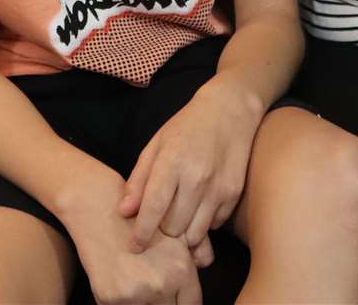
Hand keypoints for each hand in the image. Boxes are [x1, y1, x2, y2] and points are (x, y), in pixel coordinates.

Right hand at [61, 174, 201, 304]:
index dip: (182, 303)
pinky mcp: (110, 299)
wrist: (98, 208)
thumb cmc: (137, 218)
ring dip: (143, 303)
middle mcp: (161, 285)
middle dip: (163, 302)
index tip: (173, 299)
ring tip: (134, 279)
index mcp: (181, 271)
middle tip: (150, 285)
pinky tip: (118, 280)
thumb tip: (204, 267)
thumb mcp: (174, 232)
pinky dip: (121, 301)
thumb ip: (198, 254)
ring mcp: (135, 294)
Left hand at [118, 78, 262, 260]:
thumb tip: (124, 212)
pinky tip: (198, 206)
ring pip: (195, 234)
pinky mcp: (233, 194)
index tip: (134, 246)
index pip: (153, 208)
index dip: (141, 232)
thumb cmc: (186, 127)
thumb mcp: (156, 144)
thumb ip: (139, 179)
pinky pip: (214, 225)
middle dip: (162, 232)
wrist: (229, 110)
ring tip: (178, 219)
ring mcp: (218, 188)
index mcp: (172, 162)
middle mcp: (196, 177)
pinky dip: (203, 224)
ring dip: (183, 233)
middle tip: (159, 223)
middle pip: (173, 228)